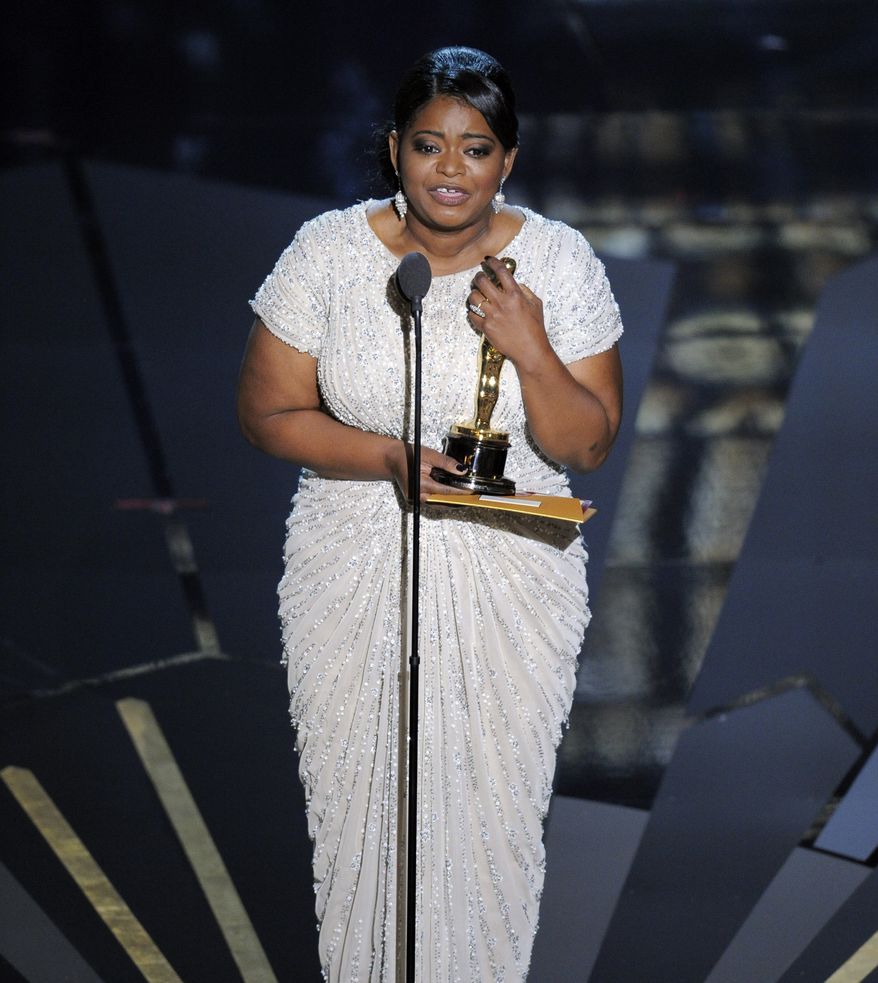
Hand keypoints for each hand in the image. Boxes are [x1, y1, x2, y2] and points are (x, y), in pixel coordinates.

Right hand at [387, 442, 470, 502]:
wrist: (392, 458)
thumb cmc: (409, 454)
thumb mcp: (430, 455)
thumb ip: (446, 463)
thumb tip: (462, 471)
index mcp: (420, 484)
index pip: (444, 491)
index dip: (459, 492)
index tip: (472, 491)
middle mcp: (416, 495)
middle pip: (442, 502)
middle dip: (457, 501)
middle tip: (473, 498)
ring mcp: (415, 499)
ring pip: (437, 504)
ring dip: (451, 502)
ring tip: (467, 498)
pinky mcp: (415, 499)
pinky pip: (432, 501)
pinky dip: (443, 499)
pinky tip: (454, 496)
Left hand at [467, 257, 552, 371]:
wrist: (531, 350)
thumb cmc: (535, 328)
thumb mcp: (536, 304)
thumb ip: (525, 291)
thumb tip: (515, 284)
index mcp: (515, 294)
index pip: (501, 271)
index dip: (492, 262)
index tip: (488, 259)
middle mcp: (502, 302)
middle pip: (482, 281)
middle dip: (478, 277)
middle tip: (479, 278)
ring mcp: (493, 315)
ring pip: (473, 297)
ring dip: (474, 294)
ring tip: (477, 296)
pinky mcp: (486, 327)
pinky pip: (472, 315)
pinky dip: (472, 312)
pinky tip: (476, 312)